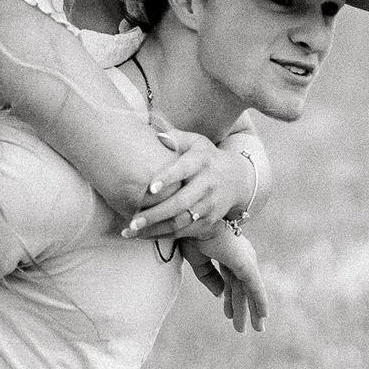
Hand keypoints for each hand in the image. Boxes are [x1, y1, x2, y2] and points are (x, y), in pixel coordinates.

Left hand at [124, 130, 250, 241]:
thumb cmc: (206, 157)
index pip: (184, 169)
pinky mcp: (209, 222)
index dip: (168, 178)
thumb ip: (175, 137)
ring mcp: (209, 205)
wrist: (237, 180)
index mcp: (202, 161)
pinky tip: (143, 235)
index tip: (150, 188)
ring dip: (155, 229)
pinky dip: (162, 236)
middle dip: (155, 214)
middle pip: (181, 203)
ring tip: (131, 231)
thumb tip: (154, 132)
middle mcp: (208, 184)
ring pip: (181, 221)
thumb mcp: (196, 142)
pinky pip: (184, 232)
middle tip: (132, 220)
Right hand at [179, 229, 268, 333]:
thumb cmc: (192, 233)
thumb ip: (207, 277)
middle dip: (244, 308)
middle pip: (242, 288)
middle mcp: (240, 256)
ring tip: (255, 329)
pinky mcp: (247, 266)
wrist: (196, 222)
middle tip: (248, 327)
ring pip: (249, 292)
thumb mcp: (196, 259)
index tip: (228, 315)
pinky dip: (260, 303)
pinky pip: (255, 289)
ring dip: (252, 312)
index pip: (231, 281)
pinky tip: (264, 315)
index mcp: (227, 253)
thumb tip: (219, 294)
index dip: (229, 299)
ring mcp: (244, 261)